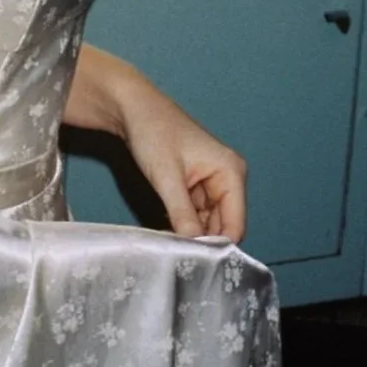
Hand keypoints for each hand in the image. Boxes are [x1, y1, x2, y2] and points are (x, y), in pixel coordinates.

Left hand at [116, 68, 246, 242]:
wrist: (131, 107)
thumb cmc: (152, 132)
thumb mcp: (166, 177)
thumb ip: (183, 215)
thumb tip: (194, 248)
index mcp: (231, 172)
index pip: (235, 225)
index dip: (216, 245)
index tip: (192, 259)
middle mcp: (229, 178)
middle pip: (223, 226)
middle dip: (202, 240)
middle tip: (177, 254)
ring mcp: (213, 182)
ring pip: (209, 223)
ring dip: (191, 233)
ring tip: (169, 240)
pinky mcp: (197, 185)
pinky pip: (196, 215)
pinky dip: (184, 223)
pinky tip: (167, 227)